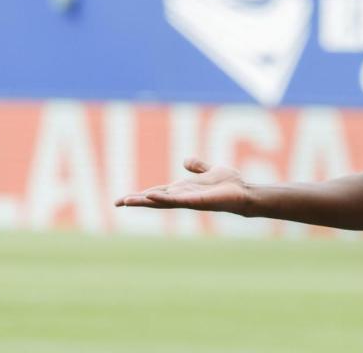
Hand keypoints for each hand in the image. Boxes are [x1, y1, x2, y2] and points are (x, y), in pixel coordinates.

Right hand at [114, 159, 249, 214]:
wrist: (245, 192)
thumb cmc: (230, 184)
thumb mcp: (210, 170)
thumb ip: (198, 167)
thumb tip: (185, 160)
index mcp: (182, 190)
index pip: (156, 193)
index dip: (140, 195)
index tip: (122, 199)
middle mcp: (183, 196)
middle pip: (155, 199)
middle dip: (137, 200)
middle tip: (117, 202)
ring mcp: (189, 200)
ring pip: (162, 201)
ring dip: (145, 201)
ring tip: (127, 201)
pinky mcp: (198, 201)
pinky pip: (178, 200)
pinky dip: (164, 198)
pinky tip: (151, 196)